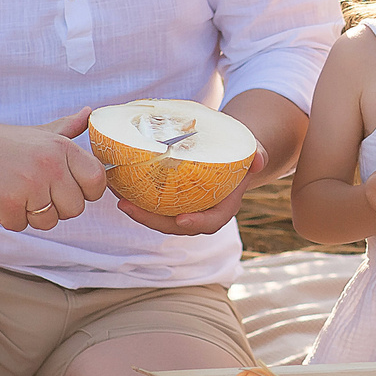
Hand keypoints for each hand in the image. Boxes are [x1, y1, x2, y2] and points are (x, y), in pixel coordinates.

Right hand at [0, 108, 112, 232]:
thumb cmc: (3, 141)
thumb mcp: (39, 132)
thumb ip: (68, 127)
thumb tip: (90, 113)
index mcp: (62, 147)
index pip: (97, 181)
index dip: (87, 190)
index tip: (70, 187)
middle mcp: (50, 165)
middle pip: (75, 208)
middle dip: (58, 206)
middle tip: (35, 189)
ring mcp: (29, 186)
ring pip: (50, 222)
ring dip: (33, 214)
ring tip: (17, 190)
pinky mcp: (8, 205)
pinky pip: (22, 226)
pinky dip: (11, 217)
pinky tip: (0, 196)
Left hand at [117, 147, 269, 236]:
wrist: (229, 153)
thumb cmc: (241, 153)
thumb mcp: (252, 150)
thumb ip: (257, 155)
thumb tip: (258, 160)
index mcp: (222, 207)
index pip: (211, 222)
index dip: (197, 224)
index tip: (181, 219)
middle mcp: (201, 212)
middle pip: (175, 225)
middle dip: (150, 220)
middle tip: (128, 206)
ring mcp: (184, 207)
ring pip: (159, 216)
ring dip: (136, 210)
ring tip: (117, 196)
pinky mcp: (170, 200)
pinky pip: (152, 203)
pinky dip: (135, 196)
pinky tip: (118, 183)